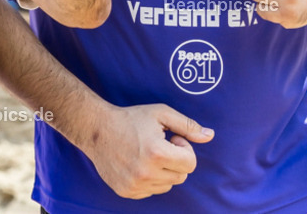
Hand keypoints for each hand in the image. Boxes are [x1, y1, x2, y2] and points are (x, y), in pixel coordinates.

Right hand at [84, 103, 213, 198]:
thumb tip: (210, 136)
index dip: (184, 149)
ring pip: (168, 185)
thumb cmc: (131, 118)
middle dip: (176, 160)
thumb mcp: (161, 114)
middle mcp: (146, 173)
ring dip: (164, 171)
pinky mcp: (127, 192)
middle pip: (181, 176)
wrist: (96, 129)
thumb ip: (187, 125)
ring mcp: (135, 185)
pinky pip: (152, 191)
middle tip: (160, 144)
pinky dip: (151, 179)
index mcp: (157, 153)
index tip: (172, 138)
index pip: (191, 164)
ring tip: (148, 153)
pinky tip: (138, 163)